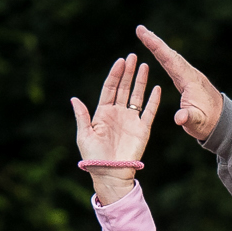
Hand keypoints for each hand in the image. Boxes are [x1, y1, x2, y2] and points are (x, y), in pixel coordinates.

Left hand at [71, 53, 159, 202]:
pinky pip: (149, 112)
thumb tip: (74, 98)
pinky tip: (157, 88)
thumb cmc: (93, 157)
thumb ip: (82, 116)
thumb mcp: (84, 135)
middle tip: (133, 56)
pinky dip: (154, 100)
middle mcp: (117, 114)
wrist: (110, 173)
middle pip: (124, 88)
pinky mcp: (142, 129)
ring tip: (144, 65)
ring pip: (136, 96)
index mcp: (102, 113)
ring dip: (140, 81)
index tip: (120, 61)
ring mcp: (131, 120)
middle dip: (128, 72)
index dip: (115, 74)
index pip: (110, 88)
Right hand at [136, 26, 220, 140]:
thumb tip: (179, 117)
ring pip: (170, 57)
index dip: (156, 47)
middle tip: (140, 29)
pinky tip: (157, 52)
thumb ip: (188, 118)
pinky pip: (172, 64)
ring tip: (145, 35)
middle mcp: (189, 73)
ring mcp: (188, 76)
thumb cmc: (208, 122)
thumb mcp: (197, 122)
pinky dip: (163, 56)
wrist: (221, 121)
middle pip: (169, 54)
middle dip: (154, 41)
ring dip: (157, 46)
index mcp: (189, 80)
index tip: (144, 35)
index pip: (170, 60)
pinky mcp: (187, 80)